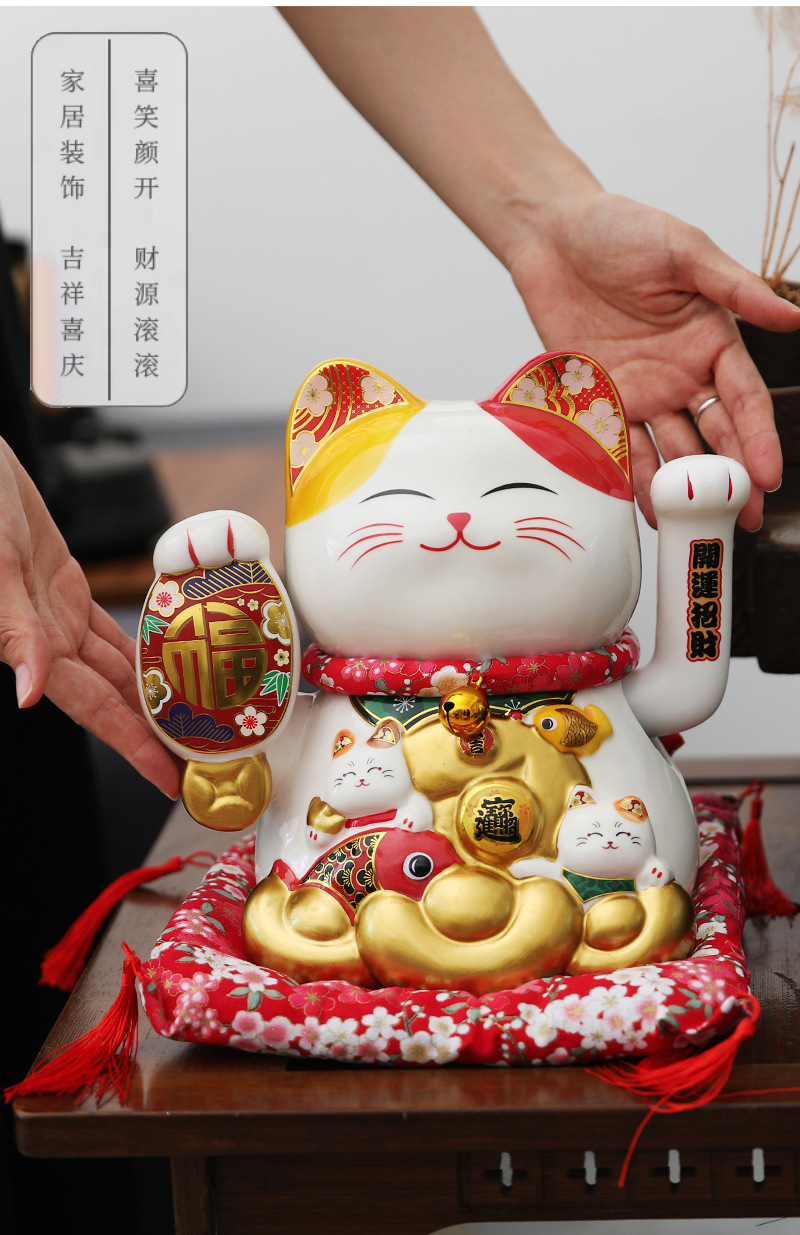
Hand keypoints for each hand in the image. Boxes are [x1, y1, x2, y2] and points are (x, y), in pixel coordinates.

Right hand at [0, 439, 179, 796]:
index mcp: (29, 644)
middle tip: (201, 755)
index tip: (167, 777)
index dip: (131, 746)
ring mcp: (55, 612)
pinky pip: (108, 628)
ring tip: (194, 718)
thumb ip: (15, 633)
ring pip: (115, 666)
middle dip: (153, 730)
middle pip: (113, 697)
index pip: (92, 709)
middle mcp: (46, 639)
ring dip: (151, 694)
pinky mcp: (62, 584)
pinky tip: (165, 658)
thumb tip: (30, 692)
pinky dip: (137, 646)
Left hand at [507, 191, 799, 529]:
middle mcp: (681, 374)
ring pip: (671, 450)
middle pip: (714, 436)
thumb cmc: (621, 231)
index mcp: (712, 340)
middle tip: (743, 517)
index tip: (769, 473)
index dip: (758, 438)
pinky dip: (634, 480)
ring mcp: (641, 392)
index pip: (743, 399)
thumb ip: (734, 288)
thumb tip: (791, 319)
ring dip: (686, 488)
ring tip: (698, 525)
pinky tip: (651, 510)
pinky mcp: (600, 401)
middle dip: (731, 478)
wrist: (552, 236)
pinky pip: (620, 447)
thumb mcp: (685, 250)